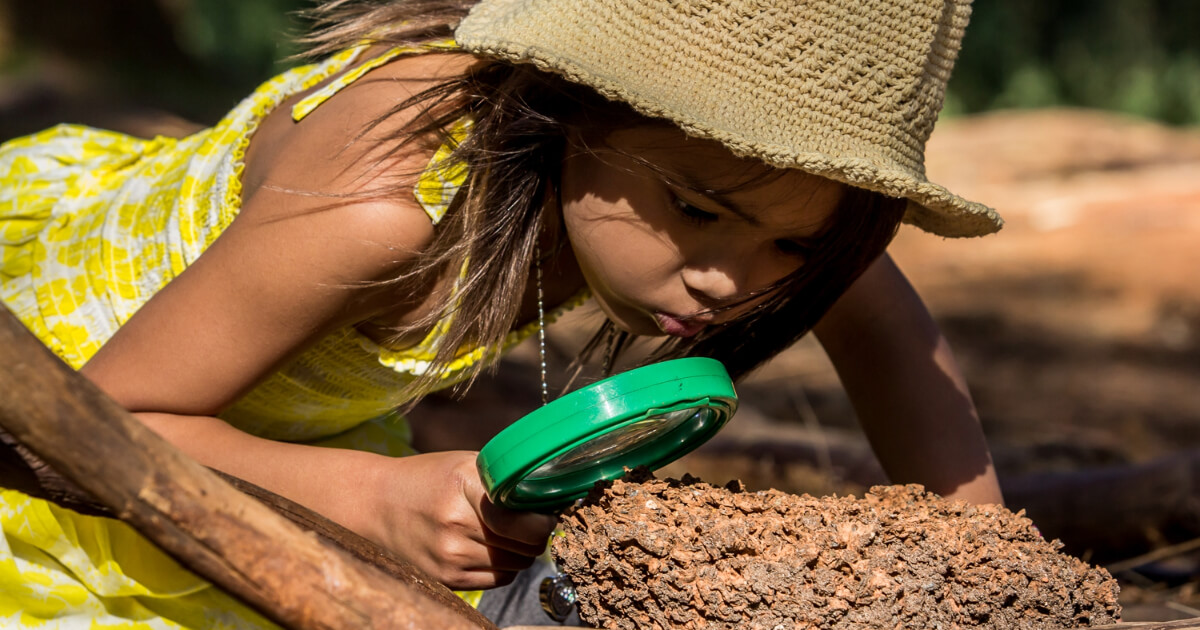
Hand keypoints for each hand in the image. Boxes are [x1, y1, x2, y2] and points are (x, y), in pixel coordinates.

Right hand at [365, 451, 556, 589]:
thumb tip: (552, 500)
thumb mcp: (466, 465)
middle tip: (526, 520)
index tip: (547, 513)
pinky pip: (499, 579)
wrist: (378, 504)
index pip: (524, 521)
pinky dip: (504, 565)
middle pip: (527, 546)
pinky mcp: (447, 580)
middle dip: (535, 534)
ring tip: (503, 532)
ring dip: (519, 551)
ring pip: (517, 565)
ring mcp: (450, 557)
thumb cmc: (430, 479)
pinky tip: (488, 546)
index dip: (544, 521)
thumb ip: (506, 481)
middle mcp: (456, 525)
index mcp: (465, 487)